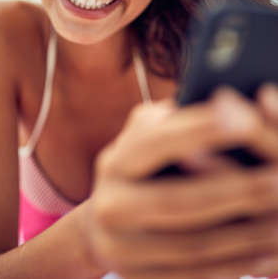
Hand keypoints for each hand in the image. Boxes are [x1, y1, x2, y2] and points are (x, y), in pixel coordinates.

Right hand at [86, 85, 277, 278]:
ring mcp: (120, 249)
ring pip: (192, 246)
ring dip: (246, 235)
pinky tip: (267, 252)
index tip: (247, 118)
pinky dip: (236, 266)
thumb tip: (230, 106)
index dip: (201, 130)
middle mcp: (110, 206)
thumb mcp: (147, 133)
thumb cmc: (143, 164)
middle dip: (235, 191)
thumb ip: (176, 119)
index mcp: (115, 161)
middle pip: (177, 202)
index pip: (157, 142)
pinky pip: (193, 277)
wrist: (106, 220)